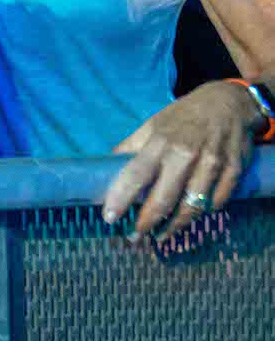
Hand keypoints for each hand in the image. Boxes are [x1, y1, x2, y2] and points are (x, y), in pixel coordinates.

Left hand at [102, 80, 262, 241]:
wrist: (227, 103)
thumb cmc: (183, 117)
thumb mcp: (153, 124)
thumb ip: (131, 145)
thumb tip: (106, 163)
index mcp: (160, 142)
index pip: (135, 174)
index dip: (120, 198)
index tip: (109, 217)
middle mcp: (184, 155)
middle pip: (163, 198)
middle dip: (146, 223)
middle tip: (134, 237)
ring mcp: (211, 164)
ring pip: (191, 207)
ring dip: (174, 227)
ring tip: (160, 236)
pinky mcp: (233, 171)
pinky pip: (216, 202)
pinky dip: (203, 213)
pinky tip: (191, 218)